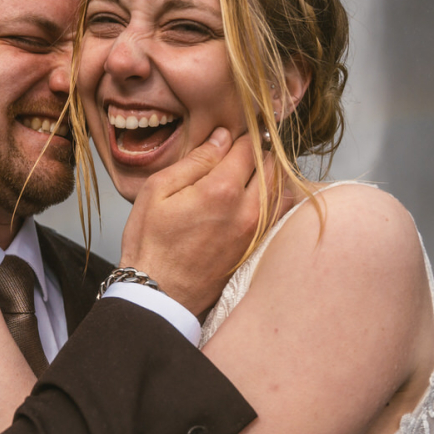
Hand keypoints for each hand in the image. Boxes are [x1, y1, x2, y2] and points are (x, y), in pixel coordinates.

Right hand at [119, 128, 263, 316]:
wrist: (160, 295)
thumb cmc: (151, 244)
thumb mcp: (158, 191)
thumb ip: (194, 161)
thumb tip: (222, 138)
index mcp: (221, 190)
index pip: (247, 147)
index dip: (238, 138)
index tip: (226, 140)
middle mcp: (247, 209)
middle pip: (271, 165)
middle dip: (257, 154)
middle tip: (236, 156)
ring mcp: (256, 230)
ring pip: (282, 188)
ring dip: (269, 176)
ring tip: (247, 176)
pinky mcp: (258, 246)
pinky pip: (280, 213)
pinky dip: (274, 199)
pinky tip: (255, 199)